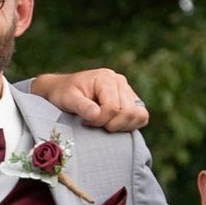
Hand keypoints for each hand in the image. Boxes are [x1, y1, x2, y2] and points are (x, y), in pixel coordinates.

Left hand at [28, 68, 148, 132]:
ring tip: (103, 125)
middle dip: (110, 125)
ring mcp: (128, 91)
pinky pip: (141, 117)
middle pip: (128, 112)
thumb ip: (81, 106)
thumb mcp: (68, 99)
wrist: (64, 90)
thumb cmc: (64, 94)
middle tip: (93, 124)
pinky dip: (130, 125)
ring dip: (121, 126)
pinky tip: (113, 125)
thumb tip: (96, 114)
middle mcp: (120, 82)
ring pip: (139, 115)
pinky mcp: (131, 101)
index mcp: (106, 78)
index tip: (85, 122)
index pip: (113, 107)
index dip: (100, 120)